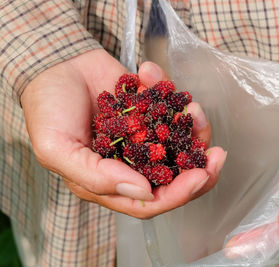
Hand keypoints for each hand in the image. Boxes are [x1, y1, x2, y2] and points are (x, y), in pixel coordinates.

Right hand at [21, 49, 225, 218]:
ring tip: (193, 106)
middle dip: (202, 168)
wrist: (52, 65)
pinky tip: (151, 74)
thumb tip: (143, 190)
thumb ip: (96, 175)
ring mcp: (144, 135)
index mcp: (110, 181)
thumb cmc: (48, 109)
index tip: (200, 176)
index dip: (178, 194)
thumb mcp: (57, 148)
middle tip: (218, 154)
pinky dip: (171, 91)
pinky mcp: (151, 110)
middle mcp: (132, 161)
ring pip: (181, 143)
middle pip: (175, 177)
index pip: (151, 200)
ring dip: (194, 127)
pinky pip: (171, 107)